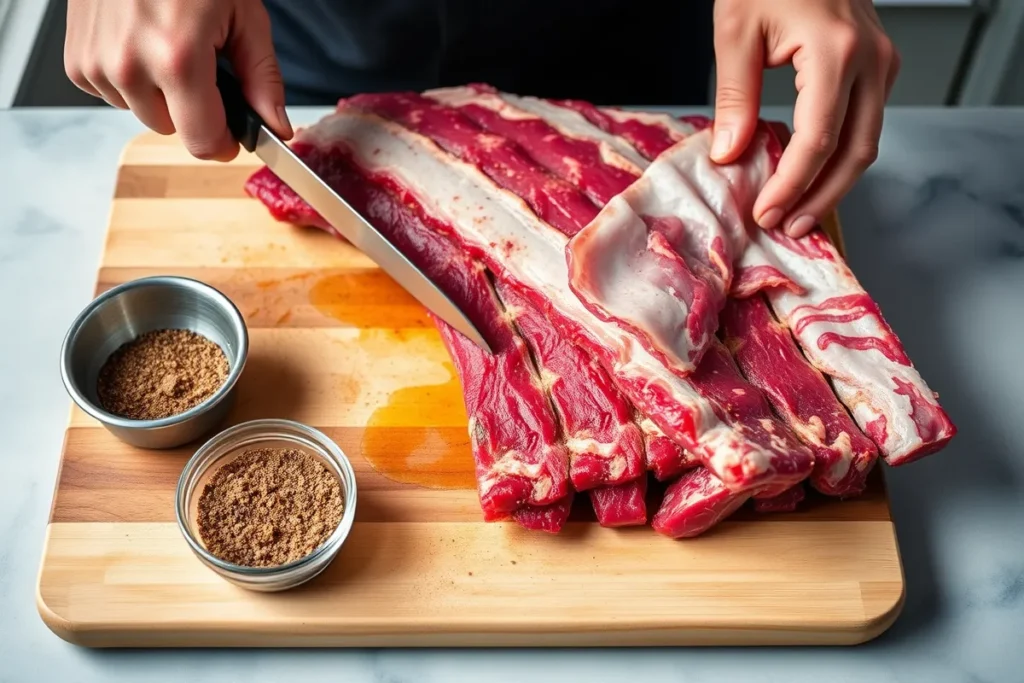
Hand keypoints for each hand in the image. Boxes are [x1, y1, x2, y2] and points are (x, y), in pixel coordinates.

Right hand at [64, 0, 291, 160]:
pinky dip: (130, 79)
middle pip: (173, 130)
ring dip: (159, 93)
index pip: (203, 142)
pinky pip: (113, 95)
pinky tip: (140, 43)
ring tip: (168, 44)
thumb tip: (276, 127)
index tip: (233, 132)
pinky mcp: (76, 61)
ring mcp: (97, 64)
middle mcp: (130, 66)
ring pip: (143, 114)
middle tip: (201, 63)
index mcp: (178, 59)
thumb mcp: (244, 17)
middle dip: (193, 109)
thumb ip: (263, 79)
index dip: (224, 142)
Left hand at [709, 0, 898, 236]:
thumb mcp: (736, 30)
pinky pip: (865, 124)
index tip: (767, 213)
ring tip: (800, 214)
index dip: (793, 184)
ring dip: (834, 185)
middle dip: (821, 198)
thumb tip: (730, 155)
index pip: (819, 139)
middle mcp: (871, 60)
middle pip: (856, 152)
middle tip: (788, 228)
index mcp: (836, 51)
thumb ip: (735, 95)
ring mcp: (882, 63)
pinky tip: (810, 177)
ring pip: (867, 143)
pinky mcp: (879, 66)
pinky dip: (839, 157)